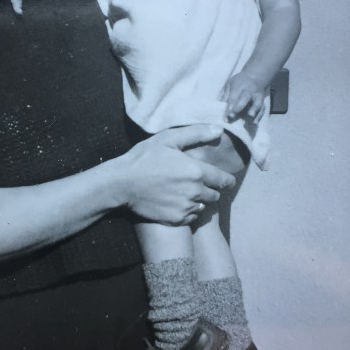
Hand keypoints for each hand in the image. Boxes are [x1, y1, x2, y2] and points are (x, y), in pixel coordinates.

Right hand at [111, 124, 235, 225]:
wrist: (122, 184)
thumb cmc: (144, 158)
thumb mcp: (168, 140)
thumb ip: (196, 134)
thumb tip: (219, 130)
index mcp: (196, 171)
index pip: (223, 180)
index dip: (227, 180)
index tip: (228, 181)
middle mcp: (195, 192)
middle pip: (215, 195)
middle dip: (211, 189)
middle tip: (199, 184)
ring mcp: (185, 207)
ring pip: (203, 206)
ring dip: (199, 200)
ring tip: (186, 193)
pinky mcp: (176, 219)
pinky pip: (191, 217)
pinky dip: (188, 211)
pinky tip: (177, 202)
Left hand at [222, 71, 267, 122]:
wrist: (255, 77)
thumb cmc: (240, 82)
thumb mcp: (230, 84)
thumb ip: (226, 94)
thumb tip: (219, 106)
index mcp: (240, 86)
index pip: (234, 97)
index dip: (230, 106)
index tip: (226, 116)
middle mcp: (250, 91)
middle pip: (245, 98)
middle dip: (239, 107)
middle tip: (232, 116)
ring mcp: (257, 96)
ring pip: (257, 103)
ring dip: (253, 111)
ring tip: (249, 119)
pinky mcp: (262, 102)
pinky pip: (262, 109)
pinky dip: (259, 116)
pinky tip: (254, 123)